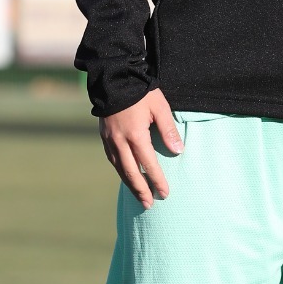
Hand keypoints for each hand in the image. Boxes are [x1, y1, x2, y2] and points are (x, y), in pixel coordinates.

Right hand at [99, 88, 182, 207]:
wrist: (113, 78)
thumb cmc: (141, 92)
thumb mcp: (160, 107)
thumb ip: (169, 130)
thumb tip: (178, 151)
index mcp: (135, 135)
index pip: (148, 164)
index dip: (157, 180)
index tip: (165, 193)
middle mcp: (119, 141)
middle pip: (130, 172)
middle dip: (140, 190)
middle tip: (149, 204)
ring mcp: (109, 140)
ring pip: (119, 168)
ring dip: (129, 184)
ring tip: (139, 196)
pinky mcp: (104, 136)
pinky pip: (112, 159)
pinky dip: (120, 171)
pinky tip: (127, 177)